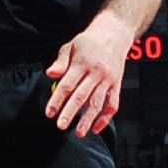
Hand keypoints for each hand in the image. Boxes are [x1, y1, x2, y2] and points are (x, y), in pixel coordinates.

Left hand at [45, 11, 136, 134]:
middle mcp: (96, 73)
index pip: (67, 84)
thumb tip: (51, 74)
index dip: (57, 100)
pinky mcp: (117, 85)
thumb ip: (61, 62)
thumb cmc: (89, 42)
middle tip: (61, 126)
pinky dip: (106, 118)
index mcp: (82, 63)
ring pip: (98, 103)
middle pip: (81, 96)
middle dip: (71, 113)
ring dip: (88, 120)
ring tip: (80, 133)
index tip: (50, 112)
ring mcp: (108, 80)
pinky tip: (96, 128)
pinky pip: (113, 105)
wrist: (114, 34)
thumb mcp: (71, 46)